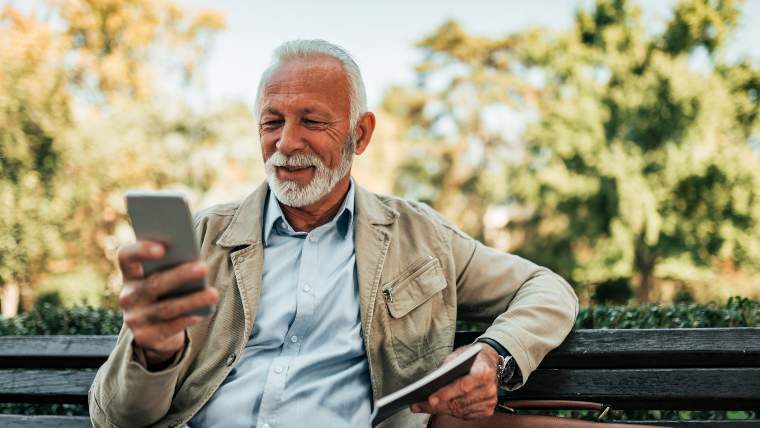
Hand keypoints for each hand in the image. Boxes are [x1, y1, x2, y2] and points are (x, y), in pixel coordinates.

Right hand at [117, 241, 218, 366]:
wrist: (156, 331)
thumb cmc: (166, 293)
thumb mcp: (165, 278)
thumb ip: (172, 266)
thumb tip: (195, 261)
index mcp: (130, 274)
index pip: (126, 256)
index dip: (141, 250)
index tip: (163, 248)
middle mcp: (128, 296)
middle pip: (154, 284)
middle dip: (181, 275)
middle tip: (204, 267)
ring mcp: (134, 318)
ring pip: (166, 308)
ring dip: (192, 300)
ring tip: (213, 294)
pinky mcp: (144, 337)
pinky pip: (168, 327)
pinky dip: (185, 320)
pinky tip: (200, 314)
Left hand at [410, 344, 499, 419]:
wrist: (489, 361)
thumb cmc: (471, 357)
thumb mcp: (458, 355)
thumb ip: (447, 366)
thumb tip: (430, 381)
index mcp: (484, 372)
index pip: (462, 386)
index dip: (445, 394)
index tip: (430, 399)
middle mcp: (489, 389)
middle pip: (459, 402)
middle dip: (437, 405)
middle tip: (418, 405)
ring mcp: (489, 401)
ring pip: (460, 411)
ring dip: (441, 410)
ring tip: (424, 406)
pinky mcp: (487, 409)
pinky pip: (465, 415)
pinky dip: (451, 412)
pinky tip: (440, 407)